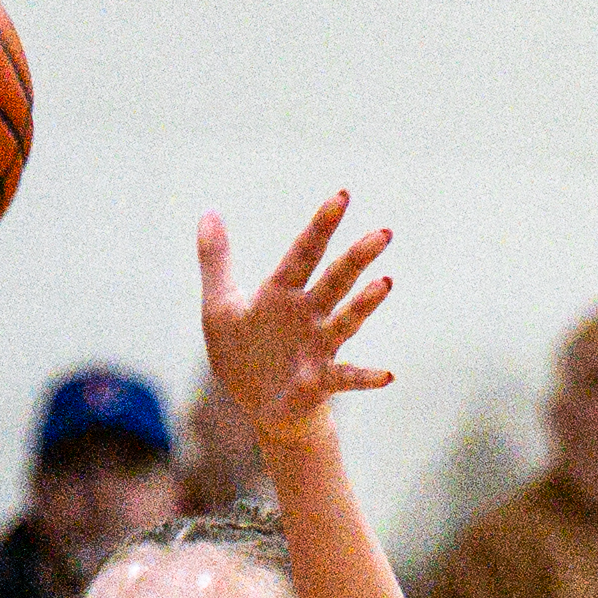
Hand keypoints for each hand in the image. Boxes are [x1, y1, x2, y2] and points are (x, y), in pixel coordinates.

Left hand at [197, 193, 394, 443]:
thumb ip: (216, 259)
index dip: (321, 226)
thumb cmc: (242, 349)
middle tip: (383, 233)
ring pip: (344, 321)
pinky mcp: (319, 381)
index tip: (342, 196)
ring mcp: (318, 346)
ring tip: (384, 284)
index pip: (304, 252)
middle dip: (357, 258)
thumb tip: (209, 211)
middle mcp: (307, 314)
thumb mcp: (219, 305)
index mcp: (282, 292)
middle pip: (334, 280)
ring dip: (364, 304)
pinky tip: (387, 376)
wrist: (255, 402)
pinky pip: (345, 378)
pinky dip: (365, 377)